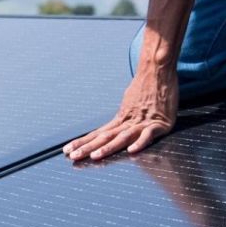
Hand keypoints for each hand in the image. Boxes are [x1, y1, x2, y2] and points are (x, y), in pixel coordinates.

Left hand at [63, 67, 177, 160]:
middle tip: (73, 157)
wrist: (158, 69)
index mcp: (121, 118)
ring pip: (122, 137)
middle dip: (88, 148)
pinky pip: (148, 134)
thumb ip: (123, 117)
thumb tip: (112, 127)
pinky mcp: (158, 123)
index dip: (83, 143)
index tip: (67, 151)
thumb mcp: (130, 102)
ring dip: (108, 147)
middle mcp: (128, 121)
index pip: (98, 134)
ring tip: (95, 156)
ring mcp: (142, 122)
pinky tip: (131, 150)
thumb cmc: (146, 86)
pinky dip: (140, 142)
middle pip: (105, 137)